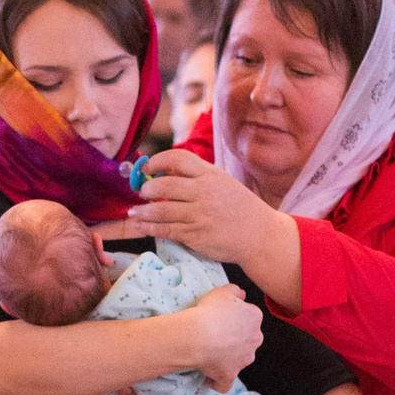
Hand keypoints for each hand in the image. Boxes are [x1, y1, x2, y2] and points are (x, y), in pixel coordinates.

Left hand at [132, 151, 299, 276]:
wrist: (260, 234)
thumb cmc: (238, 207)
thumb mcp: (222, 182)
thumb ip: (196, 176)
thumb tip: (161, 172)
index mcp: (210, 175)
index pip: (178, 159)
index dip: (156, 161)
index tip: (146, 168)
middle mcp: (205, 192)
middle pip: (164, 185)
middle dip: (146, 189)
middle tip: (141, 193)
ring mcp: (200, 215)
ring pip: (161, 211)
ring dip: (142, 212)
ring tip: (134, 212)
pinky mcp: (196, 235)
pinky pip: (166, 230)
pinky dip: (149, 228)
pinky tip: (141, 226)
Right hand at [181, 284, 262, 394]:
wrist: (199, 336)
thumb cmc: (210, 311)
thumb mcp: (222, 291)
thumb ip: (235, 290)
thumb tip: (241, 294)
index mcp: (254, 317)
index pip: (248, 316)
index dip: (235, 317)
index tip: (222, 318)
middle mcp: (254, 339)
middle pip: (248, 339)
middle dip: (237, 339)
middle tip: (216, 335)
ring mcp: (244, 360)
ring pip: (240, 359)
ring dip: (229, 358)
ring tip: (209, 354)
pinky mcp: (230, 376)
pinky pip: (224, 384)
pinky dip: (217, 382)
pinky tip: (208, 378)